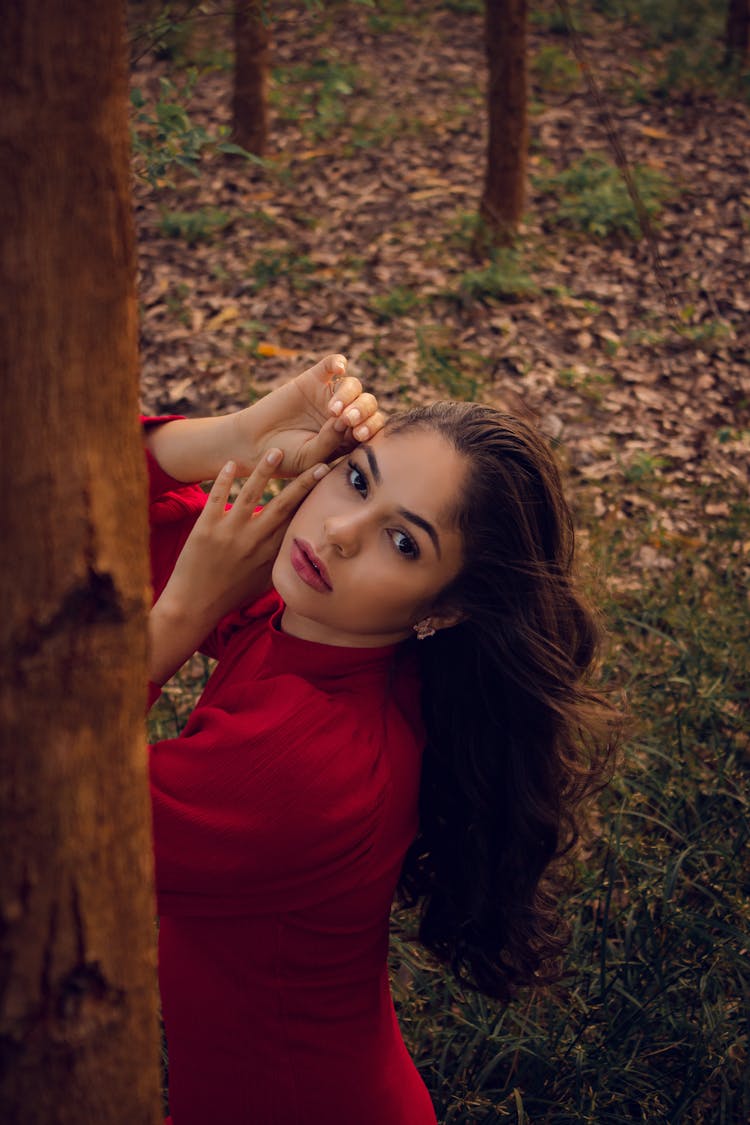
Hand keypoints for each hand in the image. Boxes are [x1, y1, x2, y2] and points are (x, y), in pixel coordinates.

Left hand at [148, 452, 328, 684]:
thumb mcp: (264, 583)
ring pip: (252, 494)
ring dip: (265, 471)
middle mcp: (254, 540)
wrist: (193, 606)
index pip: (296, 520)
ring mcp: (230, 532)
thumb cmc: (231, 596)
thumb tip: (301, 554)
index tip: (329, 487)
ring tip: (276, 452)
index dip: (313, 502)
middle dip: (304, 483)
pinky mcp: (205, 528)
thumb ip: (281, 564)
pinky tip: (230, 464)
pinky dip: (224, 480)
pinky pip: (217, 497)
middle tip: (320, 464)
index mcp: (270, 553)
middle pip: (284, 504)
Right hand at [230, 354, 385, 476]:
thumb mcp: (310, 457)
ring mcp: (328, 395)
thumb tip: (346, 421)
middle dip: (362, 411)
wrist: (254, 444)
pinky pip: (331, 364)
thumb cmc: (284, 457)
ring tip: (332, 410)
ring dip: (348, 395)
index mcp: (349, 436)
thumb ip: (330, 441)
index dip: (372, 427)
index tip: (360, 435)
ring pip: (352, 385)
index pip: (373, 426)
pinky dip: (337, 362)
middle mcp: (343, 414)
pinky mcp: (312, 380)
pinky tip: (339, 369)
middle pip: (367, 404)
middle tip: (348, 420)